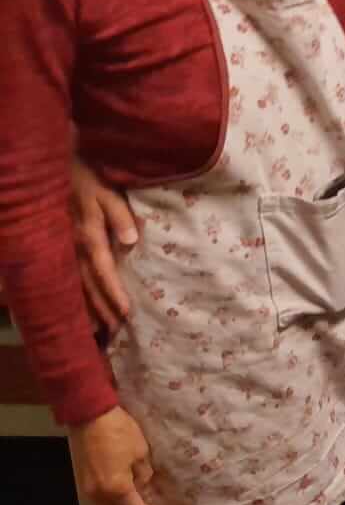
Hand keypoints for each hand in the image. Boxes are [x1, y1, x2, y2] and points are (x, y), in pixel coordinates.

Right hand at [68, 407, 161, 504]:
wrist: (90, 418)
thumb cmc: (120, 432)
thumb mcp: (140, 452)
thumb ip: (143, 475)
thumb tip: (143, 487)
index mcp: (117, 488)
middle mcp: (100, 495)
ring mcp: (88, 490)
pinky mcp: (82, 483)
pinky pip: (99, 502)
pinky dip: (112, 504)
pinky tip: (122, 498)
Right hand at [70, 161, 138, 333]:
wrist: (52, 174)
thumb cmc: (87, 181)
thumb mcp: (108, 193)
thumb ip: (120, 217)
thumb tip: (131, 242)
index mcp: (89, 237)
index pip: (104, 271)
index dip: (114, 293)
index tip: (126, 313)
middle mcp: (73, 250)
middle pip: (89, 287)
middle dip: (102, 309)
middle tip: (117, 330)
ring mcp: (62, 252)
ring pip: (76, 287)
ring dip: (88, 308)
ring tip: (101, 329)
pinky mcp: (58, 251)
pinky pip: (66, 280)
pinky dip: (74, 297)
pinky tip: (80, 312)